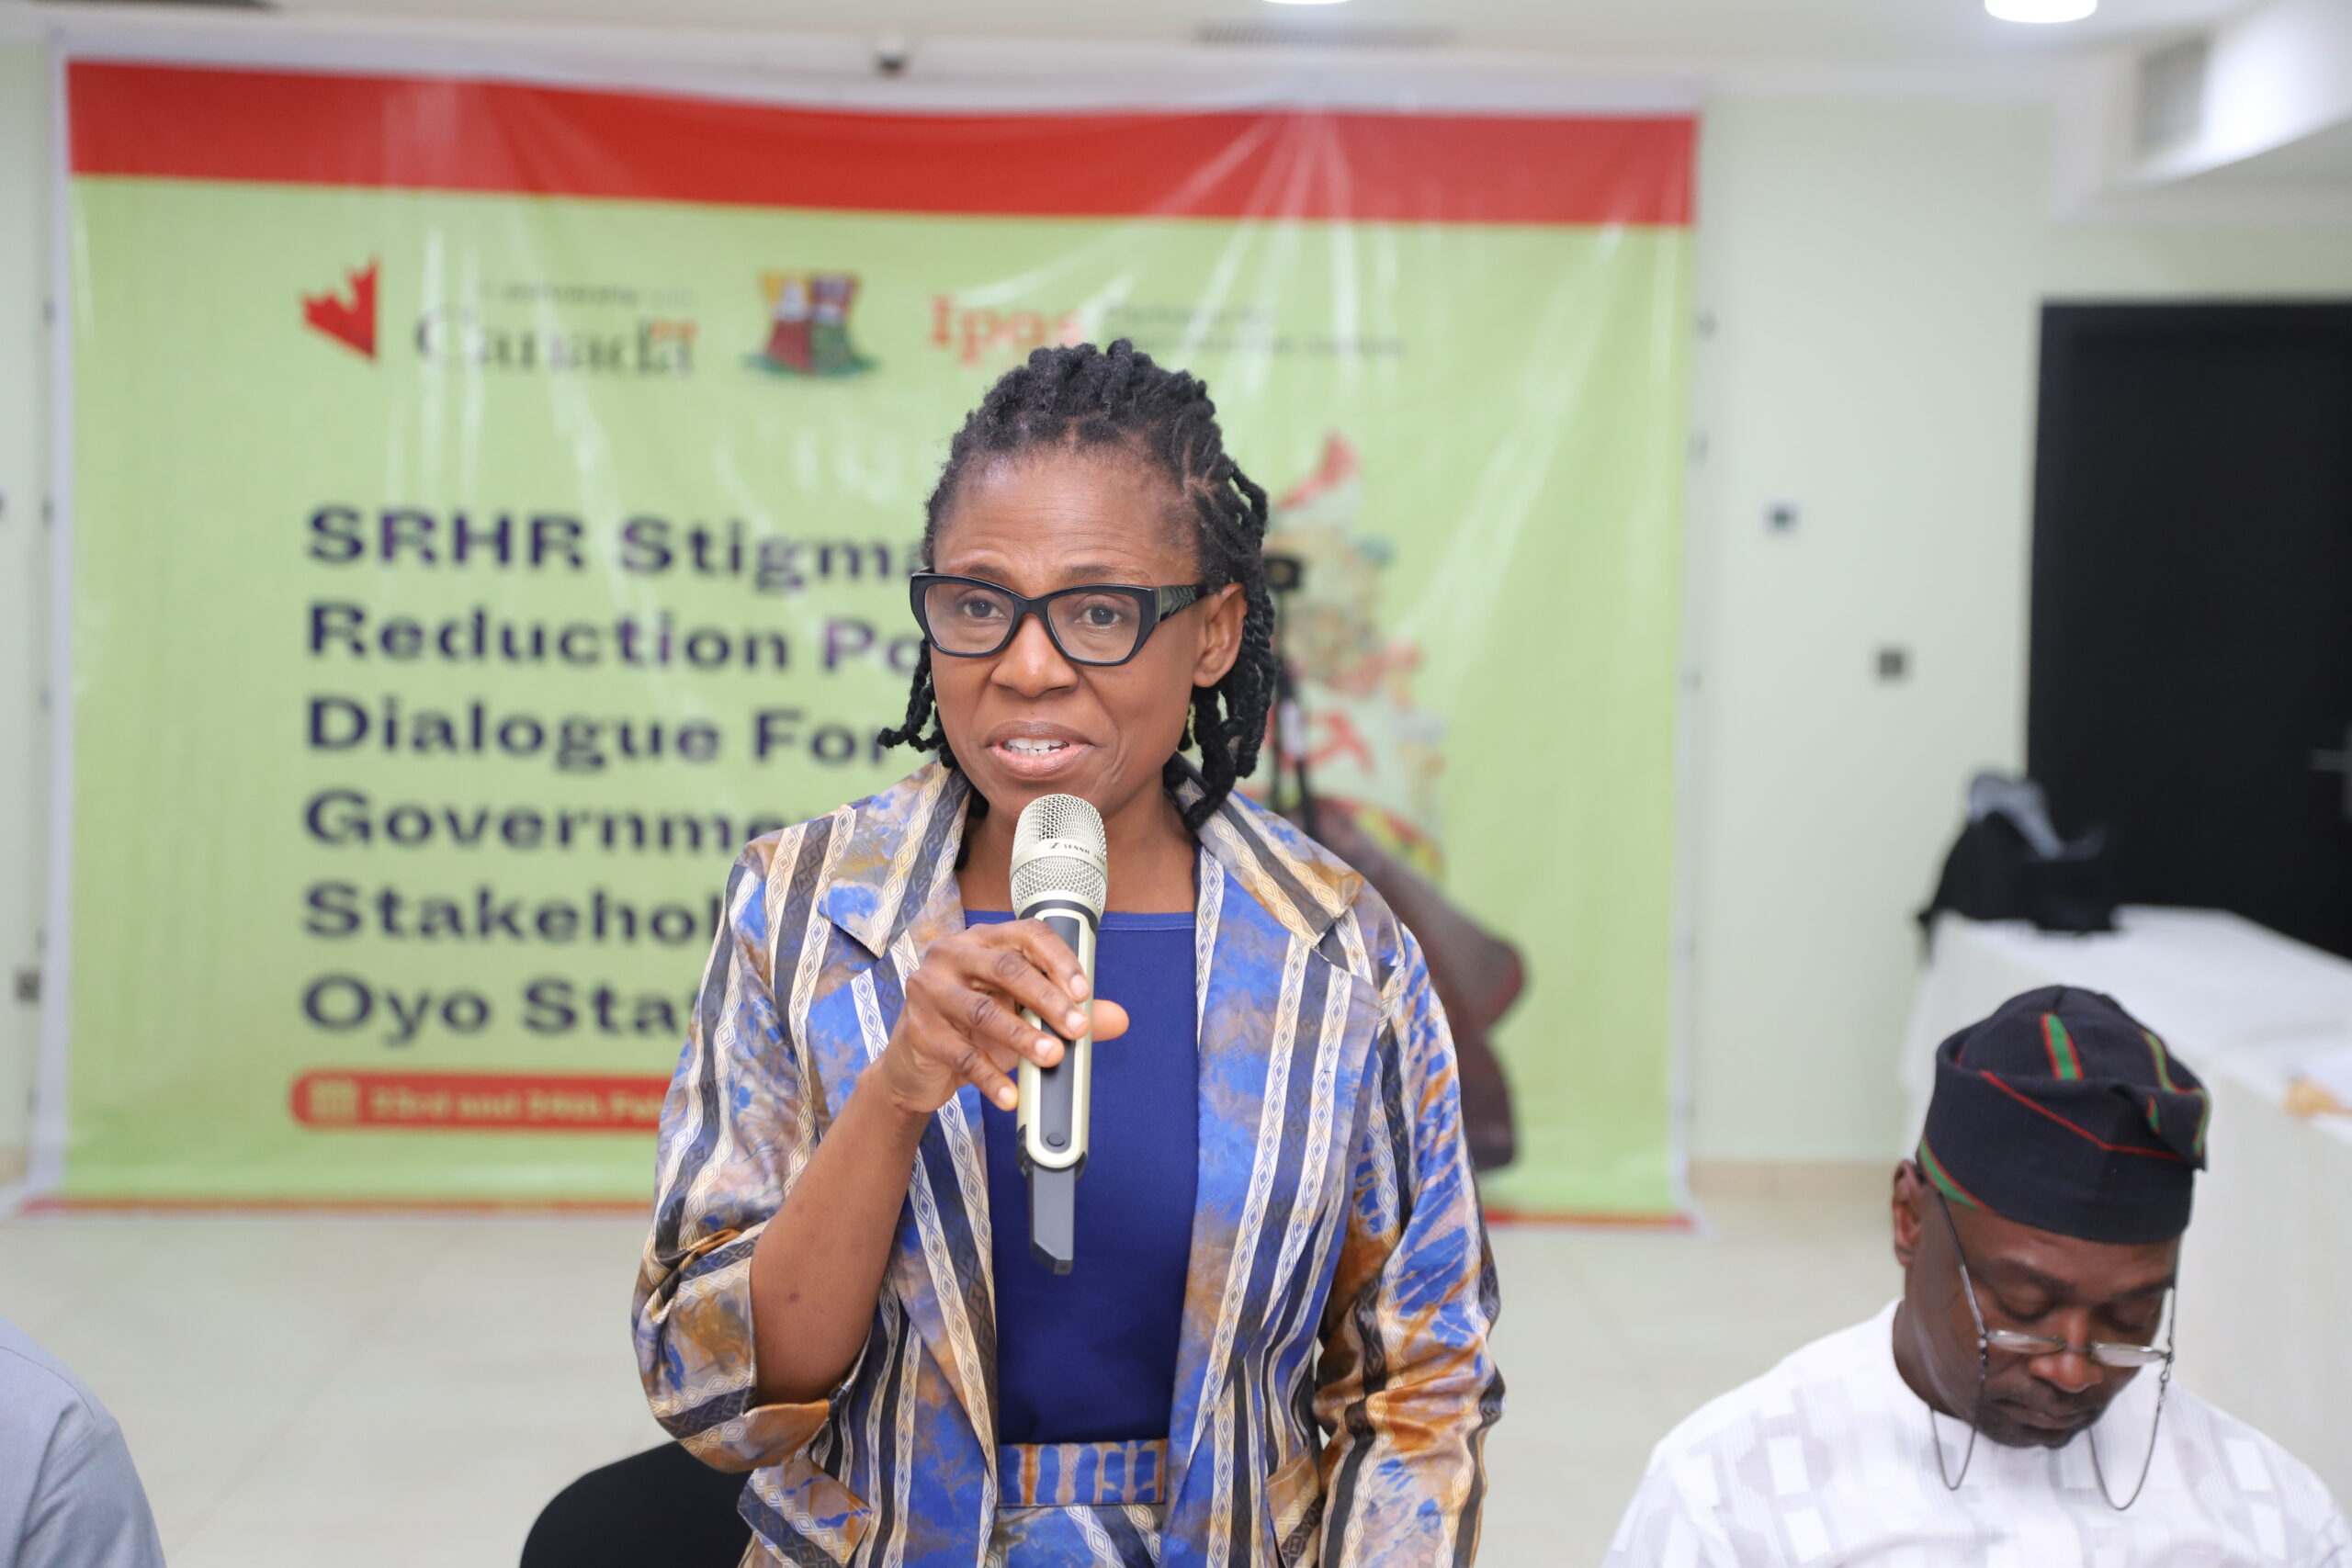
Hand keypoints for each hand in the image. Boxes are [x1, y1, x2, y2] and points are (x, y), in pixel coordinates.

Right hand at [876, 919, 1131, 1118]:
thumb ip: (1067, 1012)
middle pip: (1006, 969)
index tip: (1084, 992)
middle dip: (1048, 1001)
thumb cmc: (973, 1029)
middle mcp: (952, 956)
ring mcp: (930, 991)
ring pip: (983, 1011)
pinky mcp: (919, 1031)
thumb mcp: (1021, 1014)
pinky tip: (1012, 1095)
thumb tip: (1116, 1019)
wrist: (915, 1066)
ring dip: (1023, 1038)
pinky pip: (962, 1055)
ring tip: (1052, 1058)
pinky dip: (991, 1078)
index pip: (1026, 934)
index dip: (1059, 961)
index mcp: (983, 940)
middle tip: (1077, 1029)